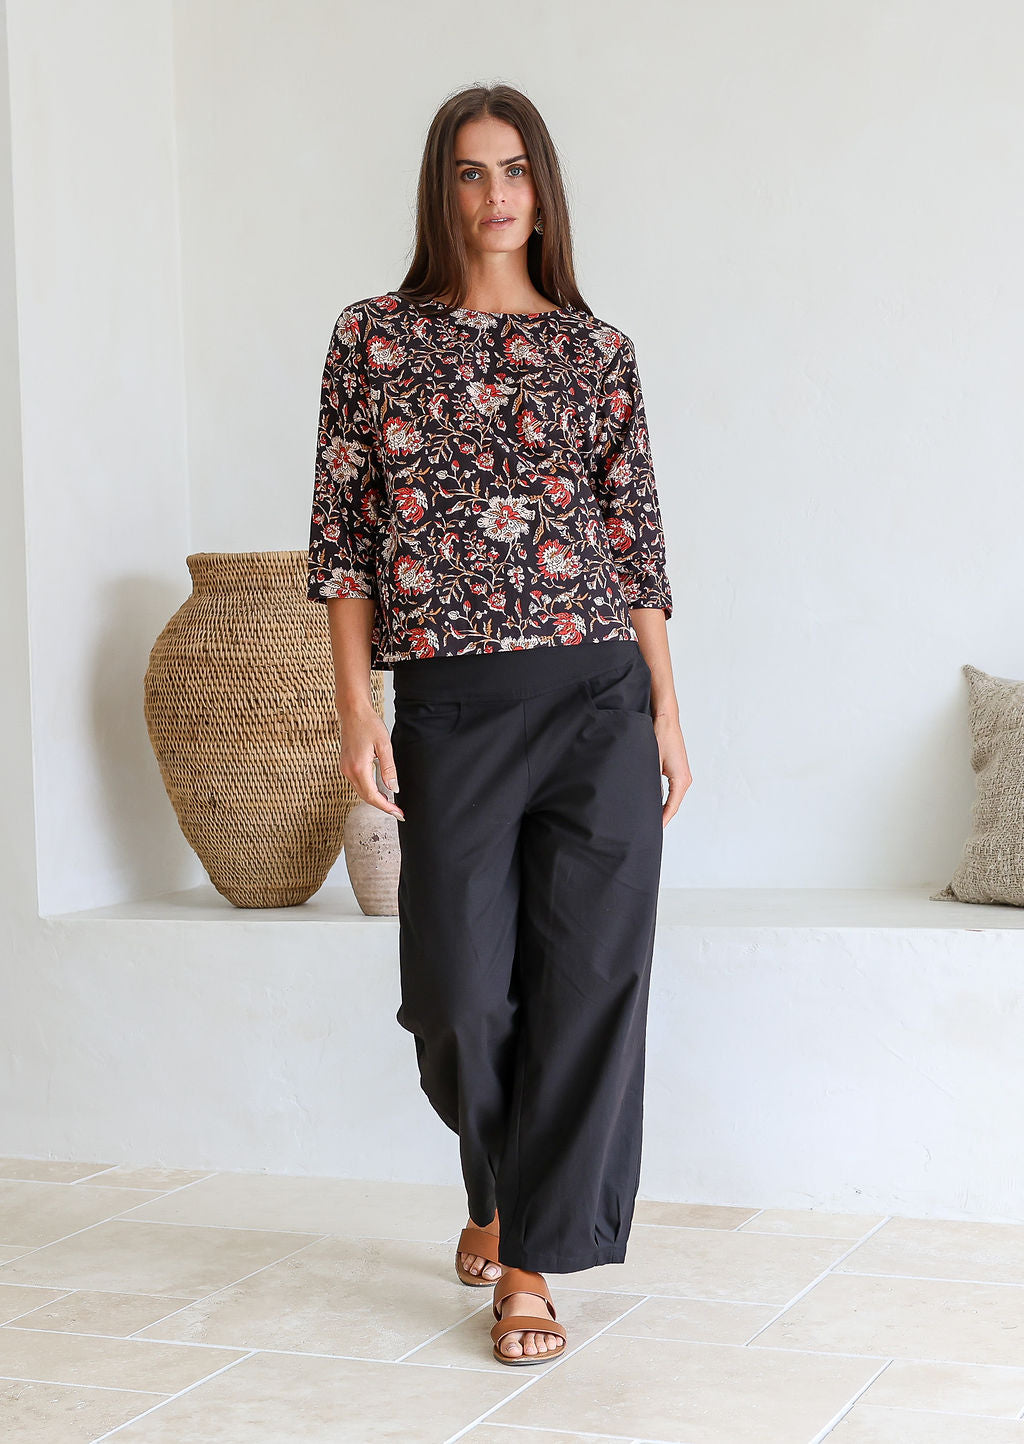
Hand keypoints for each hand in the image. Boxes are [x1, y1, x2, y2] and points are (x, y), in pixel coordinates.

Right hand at [338, 702, 404, 820]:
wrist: (353, 712)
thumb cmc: (368, 724)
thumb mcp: (384, 745)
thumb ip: (389, 768)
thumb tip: (393, 788)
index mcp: (359, 768)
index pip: (373, 796)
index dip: (386, 807)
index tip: (398, 813)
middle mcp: (349, 771)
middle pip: (366, 797)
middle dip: (382, 806)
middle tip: (398, 811)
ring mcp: (345, 769)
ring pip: (361, 791)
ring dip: (375, 798)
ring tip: (391, 802)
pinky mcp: (345, 765)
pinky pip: (358, 783)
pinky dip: (369, 789)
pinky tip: (380, 789)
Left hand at [653, 711, 691, 826]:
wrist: (665, 718)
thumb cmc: (660, 736)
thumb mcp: (652, 762)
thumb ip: (651, 783)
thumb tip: (645, 799)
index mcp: (681, 780)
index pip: (671, 807)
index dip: (662, 820)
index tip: (653, 831)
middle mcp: (684, 779)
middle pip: (673, 805)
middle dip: (661, 816)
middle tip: (648, 829)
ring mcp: (681, 774)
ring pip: (671, 797)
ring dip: (661, 807)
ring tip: (648, 818)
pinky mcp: (676, 770)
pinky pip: (670, 789)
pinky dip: (662, 797)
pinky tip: (651, 801)